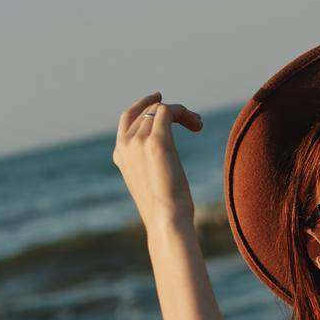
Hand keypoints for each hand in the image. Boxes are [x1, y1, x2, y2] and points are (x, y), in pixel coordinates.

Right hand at [113, 91, 203, 232]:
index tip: (160, 99)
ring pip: (160, 110)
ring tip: (198, 125)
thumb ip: (151, 165)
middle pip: (146, 111)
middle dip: (167, 109)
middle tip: (188, 115)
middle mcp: (125, 145)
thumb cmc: (165, 210)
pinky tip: (197, 126)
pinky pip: (168, 111)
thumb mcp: (152, 183)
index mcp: (120, 155)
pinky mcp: (156, 141)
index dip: (143, 105)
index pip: (127, 118)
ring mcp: (138, 141)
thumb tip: (164, 163)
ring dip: (182, 114)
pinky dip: (184, 113)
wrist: (166, 220)